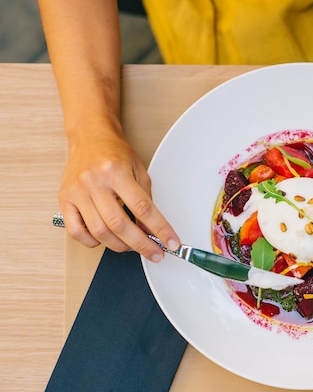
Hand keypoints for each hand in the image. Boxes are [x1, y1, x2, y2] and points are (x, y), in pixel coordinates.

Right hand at [59, 125, 179, 261]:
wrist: (89, 138)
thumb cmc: (115, 153)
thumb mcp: (139, 170)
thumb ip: (146, 200)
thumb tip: (152, 230)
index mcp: (116, 171)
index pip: (142, 208)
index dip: (159, 229)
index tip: (171, 243)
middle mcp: (94, 182)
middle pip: (119, 224)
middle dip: (141, 244)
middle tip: (155, 253)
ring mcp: (77, 192)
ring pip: (99, 231)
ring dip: (120, 245)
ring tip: (132, 246)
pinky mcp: (64, 199)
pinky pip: (76, 231)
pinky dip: (93, 242)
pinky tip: (105, 239)